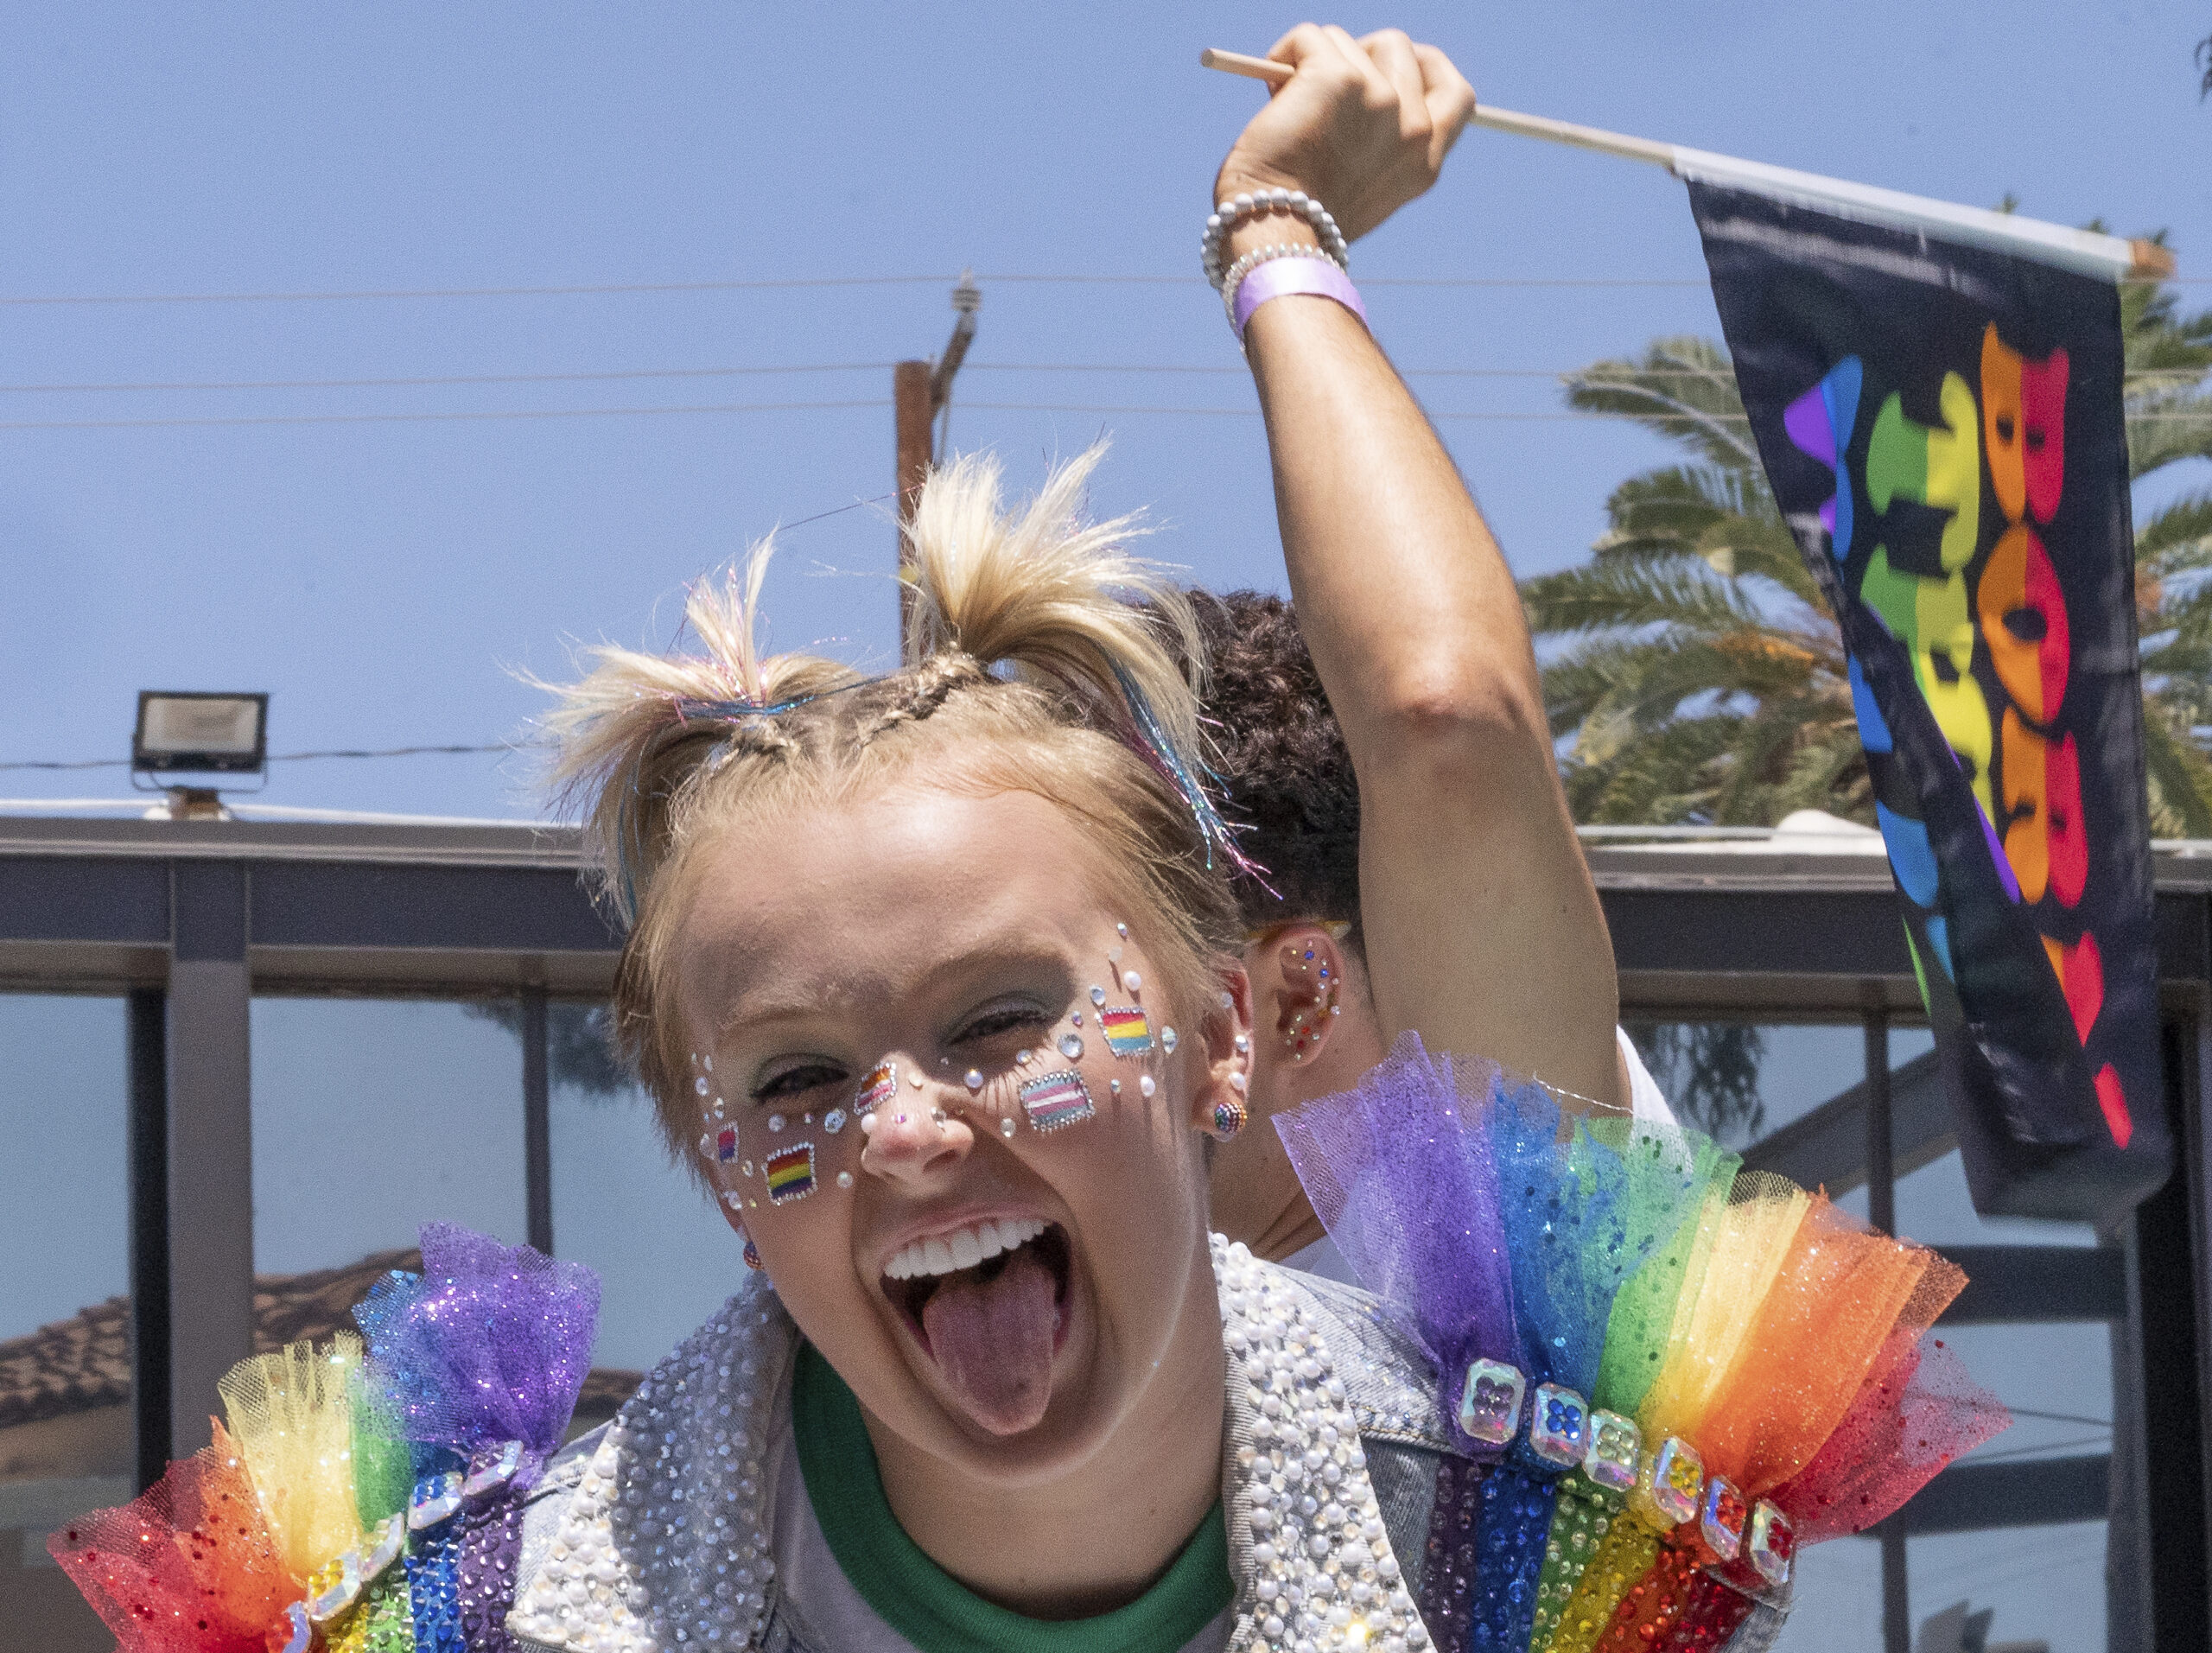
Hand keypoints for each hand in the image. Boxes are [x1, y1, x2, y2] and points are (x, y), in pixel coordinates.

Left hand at [1212, 25, 1475, 243]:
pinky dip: (1284, 54)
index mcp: (1424, 161)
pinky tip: (1270, 95)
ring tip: (1289, 108)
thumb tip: (1354, 81)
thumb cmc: (1300, 222)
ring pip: (1348, 41)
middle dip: (1357, 55)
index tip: (1386, 70)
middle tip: (1321, 86)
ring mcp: (1380, 99)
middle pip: (1398, 48)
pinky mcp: (1339, 78)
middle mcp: (1413, 128)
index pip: (1457, 94)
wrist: (1274, 237)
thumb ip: (1377, 142)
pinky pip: (1308, 38)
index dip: (1426, 68)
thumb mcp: (1362, 189)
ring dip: (1313, 63)